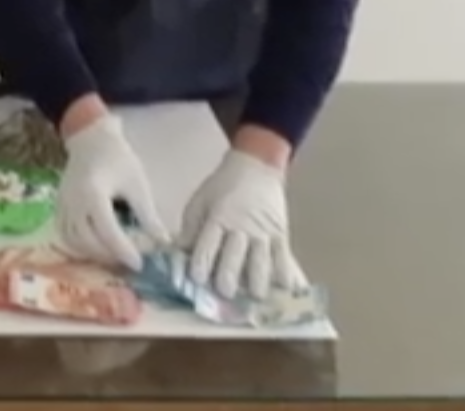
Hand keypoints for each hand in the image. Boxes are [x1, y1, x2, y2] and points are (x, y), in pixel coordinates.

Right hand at [56, 114, 169, 270]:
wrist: (91, 138)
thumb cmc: (117, 158)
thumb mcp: (137, 184)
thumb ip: (148, 215)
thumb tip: (163, 242)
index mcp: (94, 192)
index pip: (107, 231)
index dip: (123, 251)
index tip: (139, 264)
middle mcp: (74, 202)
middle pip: (88, 240)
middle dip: (110, 256)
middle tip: (130, 262)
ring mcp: (62, 205)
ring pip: (74, 241)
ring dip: (94, 254)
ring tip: (115, 257)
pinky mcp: (58, 207)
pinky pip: (65, 235)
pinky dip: (79, 246)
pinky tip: (96, 248)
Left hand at [179, 149, 308, 298]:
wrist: (256, 167)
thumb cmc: (222, 186)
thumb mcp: (200, 201)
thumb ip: (190, 229)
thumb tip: (179, 255)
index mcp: (218, 217)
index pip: (208, 243)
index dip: (201, 262)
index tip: (196, 279)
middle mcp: (242, 227)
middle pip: (235, 256)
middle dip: (229, 277)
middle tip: (225, 294)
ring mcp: (264, 232)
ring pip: (262, 261)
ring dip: (258, 282)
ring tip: (255, 298)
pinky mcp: (280, 235)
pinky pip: (284, 258)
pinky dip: (285, 275)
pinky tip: (285, 290)